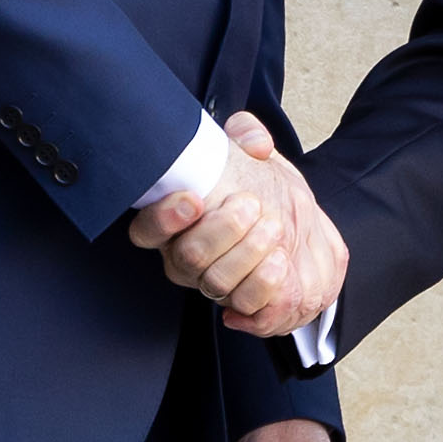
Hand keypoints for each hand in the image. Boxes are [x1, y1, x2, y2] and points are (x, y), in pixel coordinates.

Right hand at [132, 115, 345, 338]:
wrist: (295, 221)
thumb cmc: (258, 186)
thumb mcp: (253, 152)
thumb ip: (247, 134)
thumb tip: (255, 143)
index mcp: (173, 222)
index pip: (147, 230)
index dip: (164, 218)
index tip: (194, 199)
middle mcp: (185, 258)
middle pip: (188, 257)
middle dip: (222, 230)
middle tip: (251, 205)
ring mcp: (212, 283)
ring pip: (216, 283)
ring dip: (248, 254)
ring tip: (273, 228)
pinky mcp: (242, 304)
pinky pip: (246, 307)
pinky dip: (264, 287)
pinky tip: (279, 262)